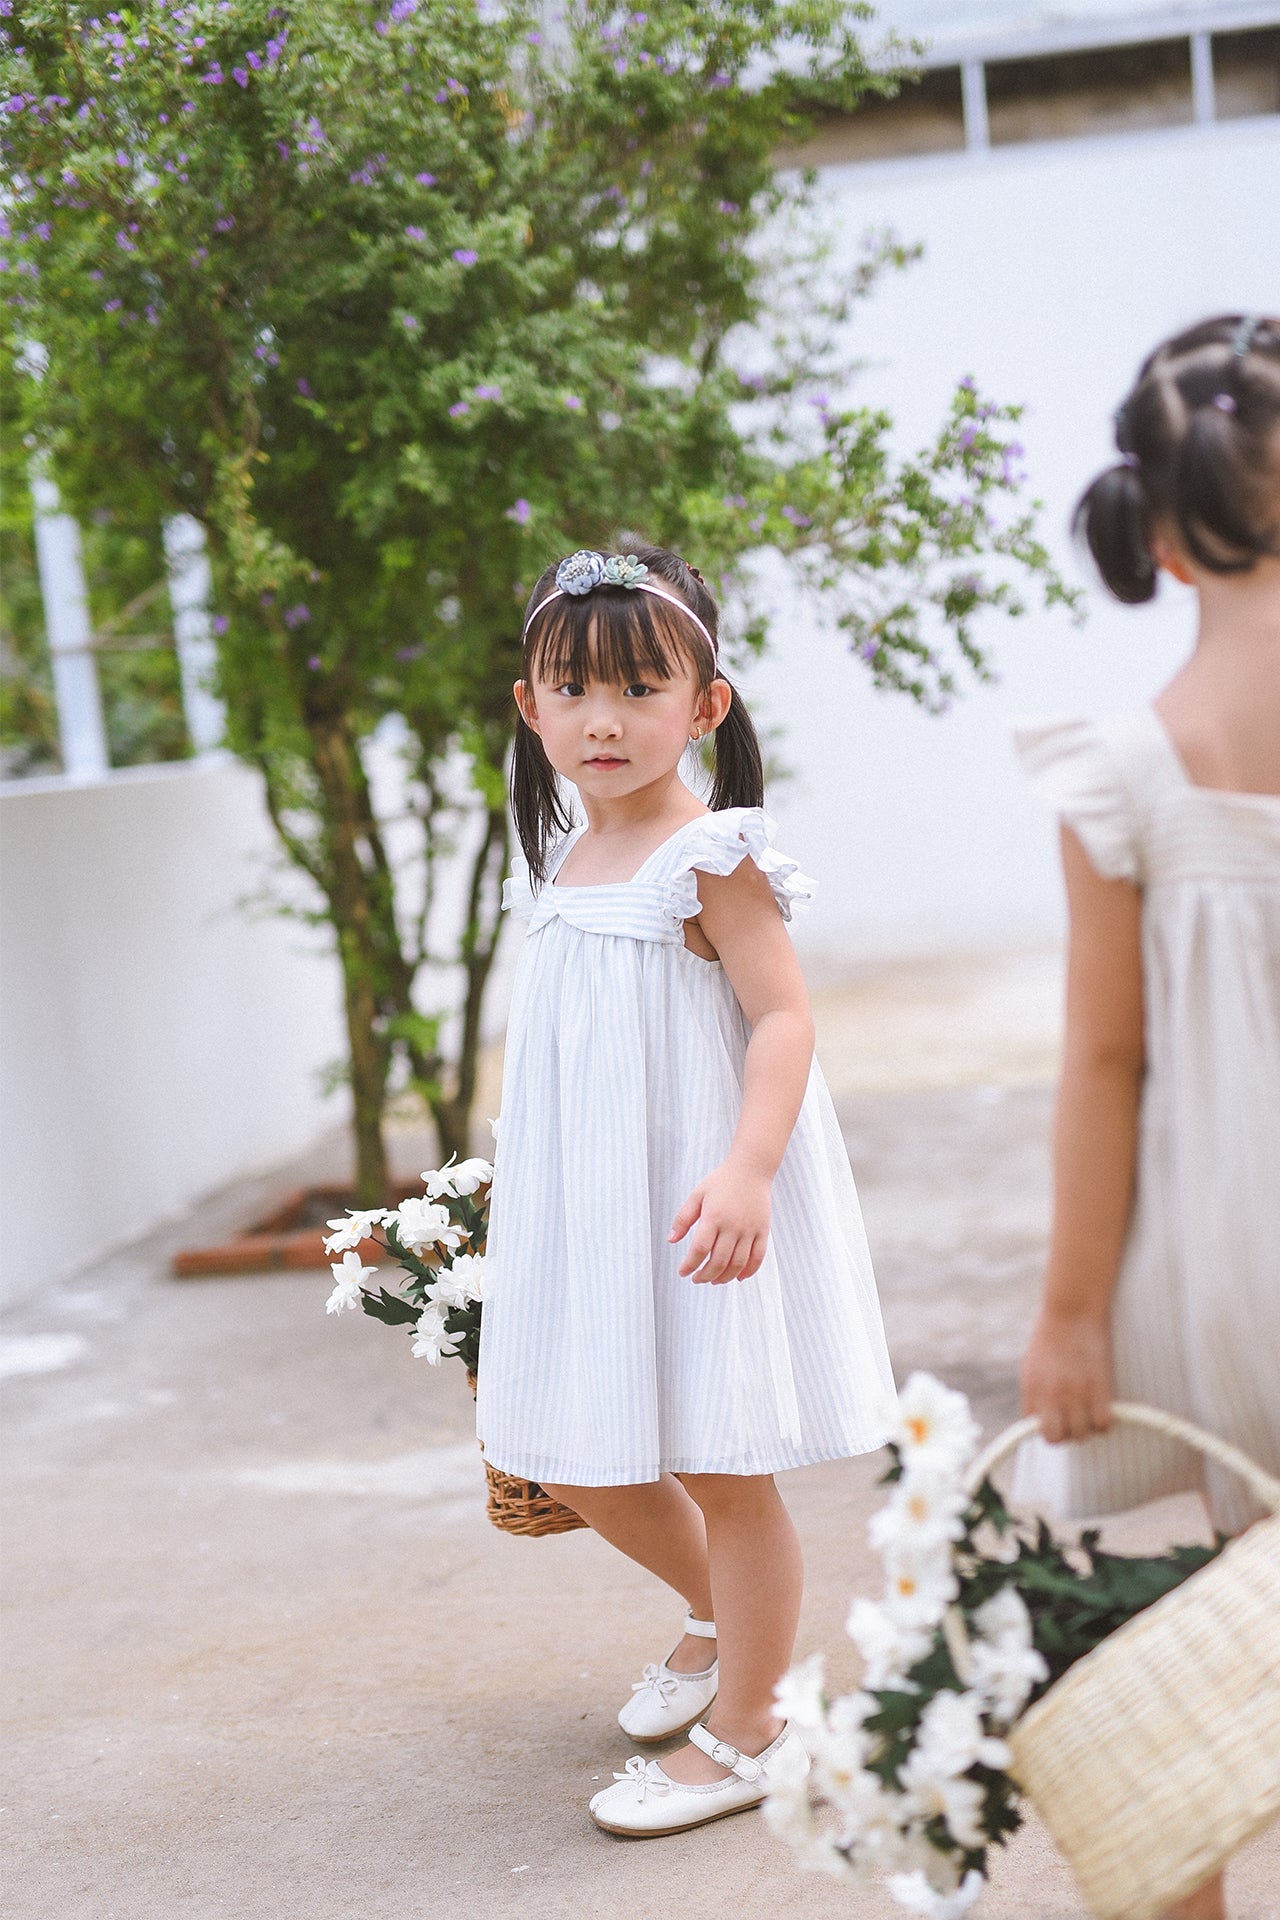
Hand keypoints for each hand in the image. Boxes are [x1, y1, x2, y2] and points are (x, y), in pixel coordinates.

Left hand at [669, 1160, 770, 1284]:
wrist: (751, 1169)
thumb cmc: (721, 1181)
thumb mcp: (697, 1195)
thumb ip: (683, 1218)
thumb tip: (671, 1240)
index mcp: (714, 1216)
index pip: (700, 1249)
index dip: (690, 1265)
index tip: (683, 1271)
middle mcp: (733, 1226)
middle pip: (719, 1261)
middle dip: (705, 1275)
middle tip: (697, 1279)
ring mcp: (750, 1229)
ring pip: (738, 1263)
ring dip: (725, 1277)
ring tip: (714, 1280)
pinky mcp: (763, 1231)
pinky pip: (758, 1257)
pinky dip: (749, 1271)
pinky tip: (738, 1277)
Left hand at [1020, 1310, 1113, 1443]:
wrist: (1072, 1310)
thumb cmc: (1052, 1334)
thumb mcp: (1033, 1364)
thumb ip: (1036, 1391)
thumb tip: (1040, 1414)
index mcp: (1032, 1389)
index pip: (1036, 1429)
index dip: (1050, 1427)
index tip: (1059, 1418)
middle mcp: (1050, 1395)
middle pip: (1057, 1438)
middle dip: (1068, 1434)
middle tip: (1077, 1419)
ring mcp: (1074, 1393)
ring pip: (1082, 1434)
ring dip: (1088, 1427)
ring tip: (1092, 1411)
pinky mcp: (1098, 1387)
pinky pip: (1103, 1423)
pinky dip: (1105, 1421)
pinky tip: (1105, 1408)